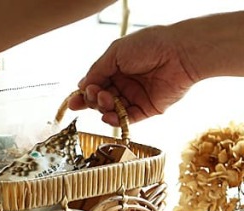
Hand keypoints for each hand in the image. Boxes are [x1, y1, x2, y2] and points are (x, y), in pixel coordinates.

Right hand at [68, 25, 197, 125]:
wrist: (180, 53)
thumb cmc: (150, 45)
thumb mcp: (115, 52)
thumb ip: (97, 70)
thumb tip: (82, 85)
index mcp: (116, 69)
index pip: (95, 84)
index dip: (84, 93)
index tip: (74, 100)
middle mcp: (125, 84)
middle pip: (100, 99)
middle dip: (92, 100)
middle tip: (92, 95)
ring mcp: (135, 97)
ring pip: (110, 109)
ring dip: (102, 107)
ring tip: (105, 98)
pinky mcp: (146, 109)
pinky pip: (126, 119)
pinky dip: (114, 119)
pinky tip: (108, 115)